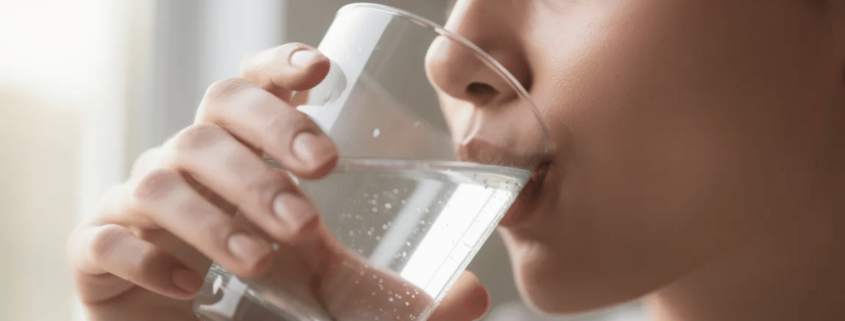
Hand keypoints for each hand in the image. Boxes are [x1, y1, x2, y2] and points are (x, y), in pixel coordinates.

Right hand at [67, 43, 489, 320]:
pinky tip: (191, 287)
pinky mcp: (98, 253)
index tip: (321, 69)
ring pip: (164, 175)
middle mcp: (186, 165)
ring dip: (221, 211)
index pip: (250, 86)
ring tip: (266, 254)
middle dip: (266, 140)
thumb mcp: (325, 285)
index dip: (278, 67)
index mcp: (240, 154)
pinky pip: (107, 236)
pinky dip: (147, 256)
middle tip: (319, 177)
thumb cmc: (255, 290)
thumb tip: (474, 300)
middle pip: (211, 117)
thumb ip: (387, 290)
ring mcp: (136, 204)